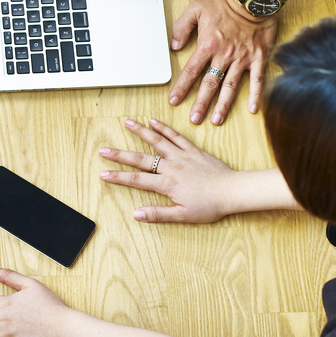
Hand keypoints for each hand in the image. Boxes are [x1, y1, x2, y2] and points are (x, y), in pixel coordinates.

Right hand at [98, 117, 240, 222]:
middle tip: (103, 149)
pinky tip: (153, 121)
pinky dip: (163, 127)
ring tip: (126, 122)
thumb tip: (137, 214)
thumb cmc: (210, 206)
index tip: (103, 174)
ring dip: (140, 131)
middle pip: (140, 159)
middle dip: (120, 154)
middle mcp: (171, 167)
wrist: (233, 191)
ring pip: (157, 141)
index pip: (137, 179)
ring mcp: (181, 156)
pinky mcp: (192, 150)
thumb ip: (159, 214)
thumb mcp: (184, 215)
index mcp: (167, 184)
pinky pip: (175, 136)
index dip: (118, 177)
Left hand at [169, 0, 278, 124]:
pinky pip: (257, 80)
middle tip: (194, 119)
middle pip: (210, 84)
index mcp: (207, 45)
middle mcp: (224, 55)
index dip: (181, 87)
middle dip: (201, 104)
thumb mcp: (195, 9)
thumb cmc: (223, 2)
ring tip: (216, 120)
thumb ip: (182, 27)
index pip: (191, 71)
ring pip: (230, 86)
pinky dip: (255, 95)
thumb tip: (174, 45)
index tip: (174, 101)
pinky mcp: (259, 57)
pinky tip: (251, 109)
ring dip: (223, 105)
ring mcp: (243, 58)